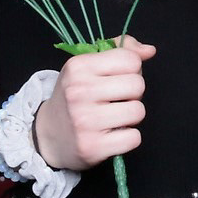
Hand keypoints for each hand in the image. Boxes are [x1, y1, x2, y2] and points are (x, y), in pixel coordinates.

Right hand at [33, 35, 155, 169]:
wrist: (47, 135)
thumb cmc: (75, 97)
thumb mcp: (87, 67)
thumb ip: (120, 52)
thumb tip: (149, 51)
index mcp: (78, 67)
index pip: (131, 60)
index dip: (132, 70)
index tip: (117, 79)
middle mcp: (79, 92)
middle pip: (137, 85)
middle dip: (133, 93)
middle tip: (116, 100)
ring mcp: (85, 121)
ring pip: (138, 111)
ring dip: (131, 116)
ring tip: (113, 116)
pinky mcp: (92, 146)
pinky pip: (134, 137)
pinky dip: (128, 137)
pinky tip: (112, 134)